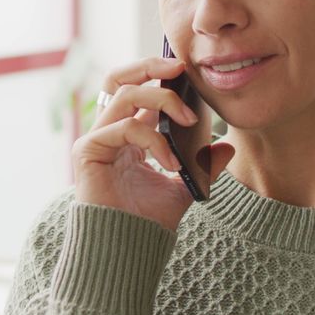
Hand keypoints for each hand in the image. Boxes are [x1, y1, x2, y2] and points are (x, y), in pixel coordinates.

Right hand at [72, 57, 234, 230]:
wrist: (128, 249)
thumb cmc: (148, 220)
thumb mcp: (184, 186)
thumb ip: (202, 164)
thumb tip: (227, 146)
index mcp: (127, 132)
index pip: (136, 87)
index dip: (158, 73)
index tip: (188, 71)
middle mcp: (108, 130)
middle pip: (119, 78)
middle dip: (149, 65)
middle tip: (180, 67)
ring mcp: (96, 138)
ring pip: (125, 94)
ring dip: (162, 100)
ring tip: (190, 121)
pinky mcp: (88, 150)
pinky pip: (124, 127)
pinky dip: (154, 139)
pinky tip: (171, 162)